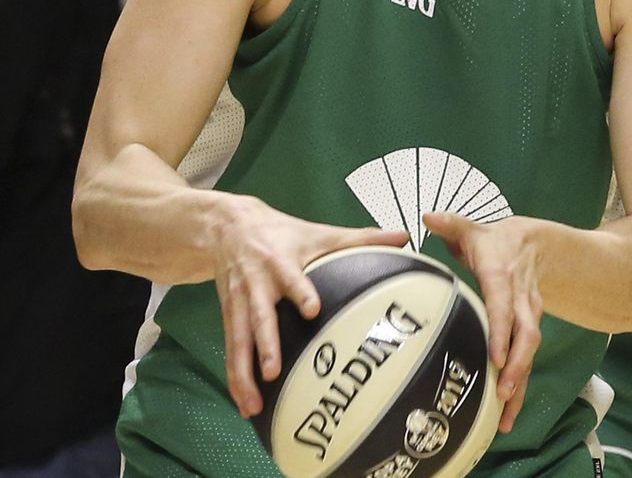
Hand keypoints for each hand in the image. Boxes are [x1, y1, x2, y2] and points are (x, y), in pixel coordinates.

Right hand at [208, 195, 407, 418]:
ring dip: (244, 373)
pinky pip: (231, 350)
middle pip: (258, 316)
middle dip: (265, 344)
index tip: (311, 309)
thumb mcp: (318, 233)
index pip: (291, 277)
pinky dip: (235, 377)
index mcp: (280, 262)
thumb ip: (360, 238)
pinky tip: (245, 405)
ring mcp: (239, 303)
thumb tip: (403, 237)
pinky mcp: (228, 316)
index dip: (300, 291)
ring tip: (254, 404)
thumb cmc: (282, 234)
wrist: (229, 227)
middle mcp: (256, 284)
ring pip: (238, 340)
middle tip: (273, 371)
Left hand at [421, 212, 541, 433]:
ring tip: (505, 417)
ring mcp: (529, 318)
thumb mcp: (475, 231)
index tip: (495, 356)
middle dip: (516, 367)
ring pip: (529, 354)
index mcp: (503, 277)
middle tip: (502, 394)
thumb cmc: (495, 243)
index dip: (502, 330)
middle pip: (526, 336)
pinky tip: (506, 416)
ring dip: (520, 386)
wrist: (536, 246)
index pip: (504, 305)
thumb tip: (427, 216)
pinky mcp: (528, 332)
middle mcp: (521, 300)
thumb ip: (452, 225)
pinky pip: (526, 362)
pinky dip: (520, 389)